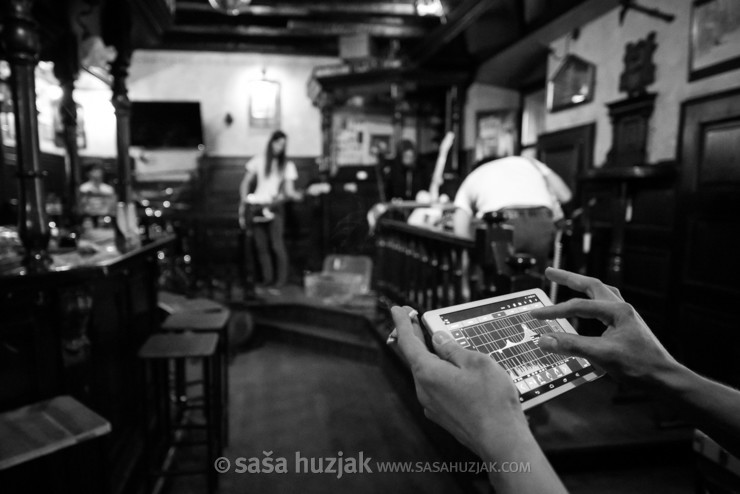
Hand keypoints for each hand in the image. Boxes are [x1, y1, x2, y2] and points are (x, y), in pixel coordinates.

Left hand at [390, 306, 527, 457]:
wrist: (501, 441)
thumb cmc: (492, 400)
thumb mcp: (476, 363)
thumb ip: (453, 349)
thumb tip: (438, 339)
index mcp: (427, 373)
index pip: (407, 342)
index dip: (402, 323)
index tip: (395, 309)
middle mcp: (424, 390)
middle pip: (415, 357)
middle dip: (414, 336)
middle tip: (413, 318)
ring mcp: (432, 405)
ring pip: (425, 373)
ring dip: (427, 354)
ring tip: (432, 339)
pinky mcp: (443, 416)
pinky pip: (435, 387)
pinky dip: (437, 371)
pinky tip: (449, 368)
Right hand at [531, 268, 678, 384]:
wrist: (665, 379)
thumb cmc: (638, 367)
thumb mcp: (601, 355)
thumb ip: (571, 346)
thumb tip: (543, 340)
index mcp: (617, 311)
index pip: (578, 306)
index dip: (554, 310)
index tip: (535, 315)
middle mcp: (622, 308)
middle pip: (592, 285)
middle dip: (569, 278)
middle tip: (549, 272)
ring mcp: (626, 316)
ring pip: (601, 293)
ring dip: (583, 287)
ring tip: (568, 283)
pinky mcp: (627, 326)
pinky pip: (605, 306)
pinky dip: (592, 301)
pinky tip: (588, 309)